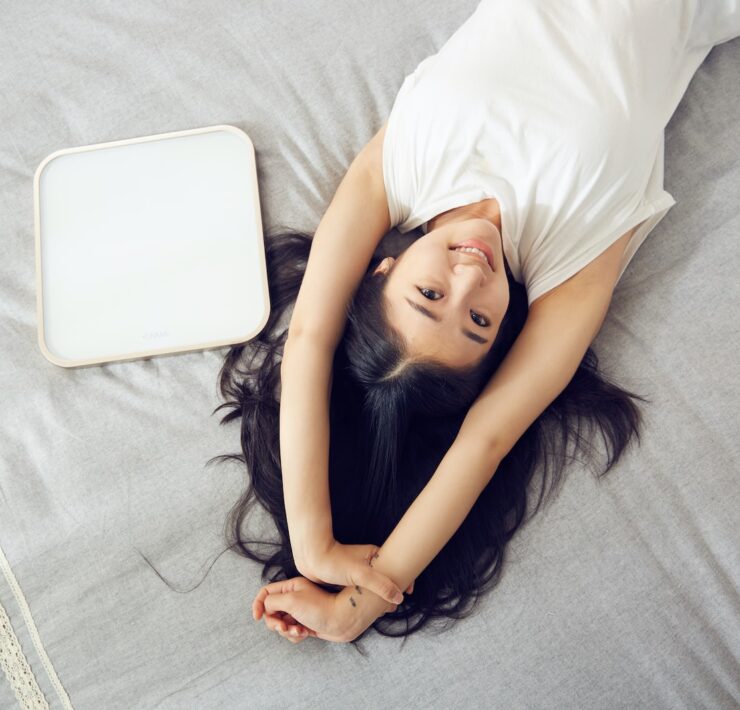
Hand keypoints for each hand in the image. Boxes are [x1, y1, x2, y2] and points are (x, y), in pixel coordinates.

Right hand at [252, 576, 357, 643]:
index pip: (265, 593)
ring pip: (280, 624)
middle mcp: (293, 597)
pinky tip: (306, 633)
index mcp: (290, 587)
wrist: (342, 620)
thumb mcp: (291, 600)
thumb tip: (265, 607)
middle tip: (284, 627)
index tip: (257, 618)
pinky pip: (290, 632)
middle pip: (271, 612)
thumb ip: (273, 601)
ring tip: (299, 630)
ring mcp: (299, 611)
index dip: (258, 604)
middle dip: (275, 623)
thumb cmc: (319, 608)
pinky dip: (295, 635)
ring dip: (287, 631)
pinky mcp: (304, 623)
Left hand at [297, 540, 414, 604]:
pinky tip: (364, 611)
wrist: (310, 557)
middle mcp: (368, 563)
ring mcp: (358, 572)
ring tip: (380, 612)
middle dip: (390, 594)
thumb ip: (380, 585)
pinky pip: (362, 593)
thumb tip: (399, 598)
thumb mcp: (360, 574)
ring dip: (377, 599)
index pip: (396, 567)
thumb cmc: (334, 561)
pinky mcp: (348, 581)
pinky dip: (365, 601)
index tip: (408, 592)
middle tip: (391, 609)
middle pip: (386, 579)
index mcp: (375, 556)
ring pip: (373, 588)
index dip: (404, 580)